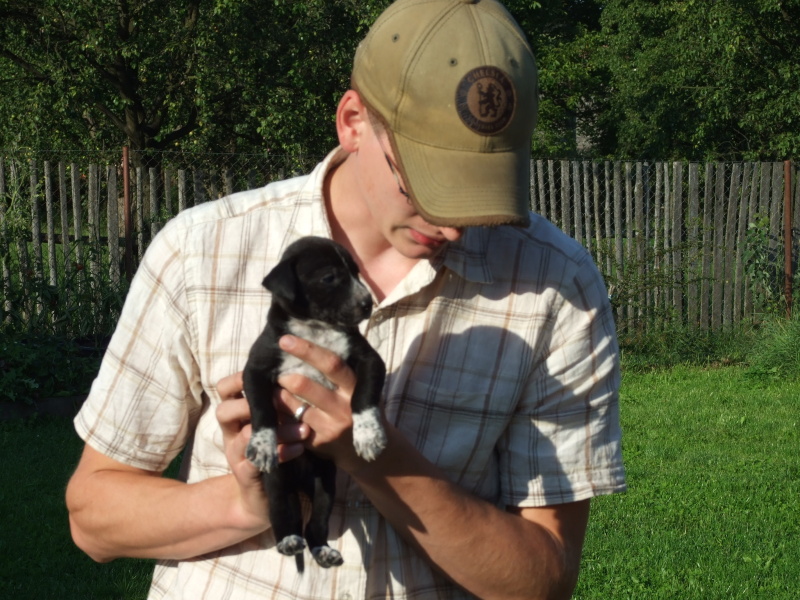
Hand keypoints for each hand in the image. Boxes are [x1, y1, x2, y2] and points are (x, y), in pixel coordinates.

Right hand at [215, 371, 309, 523]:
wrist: (263, 500)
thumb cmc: (274, 450)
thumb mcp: (275, 422)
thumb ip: (279, 401)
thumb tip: (301, 370)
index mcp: (236, 415)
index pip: (224, 389)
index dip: (238, 379)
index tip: (265, 372)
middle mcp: (231, 433)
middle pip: (224, 411)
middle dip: (251, 403)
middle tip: (282, 400)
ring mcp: (236, 455)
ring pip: (246, 436)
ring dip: (277, 430)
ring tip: (303, 429)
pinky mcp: (247, 476)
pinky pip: (258, 462)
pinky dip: (280, 453)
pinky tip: (299, 449)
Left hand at [274, 335, 364, 471]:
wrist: (363, 451)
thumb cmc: (356, 407)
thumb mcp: (360, 387)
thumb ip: (343, 369)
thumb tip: (319, 335)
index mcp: (356, 387)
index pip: (332, 364)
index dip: (307, 351)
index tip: (285, 340)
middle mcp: (344, 408)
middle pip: (306, 385)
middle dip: (284, 374)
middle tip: (272, 366)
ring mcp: (329, 427)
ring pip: (293, 406)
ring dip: (277, 393)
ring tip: (269, 384)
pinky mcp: (317, 443)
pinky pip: (290, 424)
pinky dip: (279, 413)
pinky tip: (271, 405)